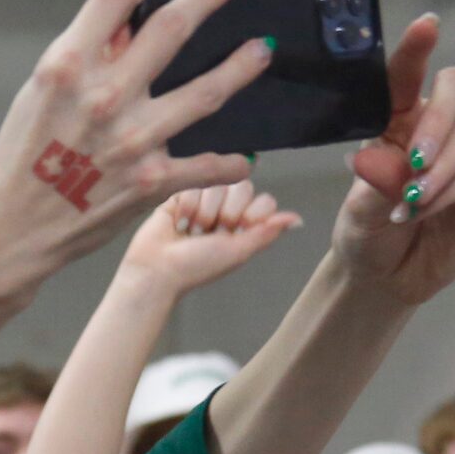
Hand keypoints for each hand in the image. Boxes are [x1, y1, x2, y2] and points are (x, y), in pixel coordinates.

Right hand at [0, 0, 270, 296]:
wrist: (10, 233)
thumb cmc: (18, 166)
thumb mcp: (38, 98)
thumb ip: (84, 59)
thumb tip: (125, 30)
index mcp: (69, 68)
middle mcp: (106, 97)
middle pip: (173, 26)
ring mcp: (134, 140)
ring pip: (209, 89)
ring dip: (243, 64)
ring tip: (260, 50)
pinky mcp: (151, 181)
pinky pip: (207, 165)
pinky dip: (230, 161)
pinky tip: (245, 154)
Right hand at [119, 180, 300, 296]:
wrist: (156, 269)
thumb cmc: (195, 267)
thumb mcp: (238, 251)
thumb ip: (266, 232)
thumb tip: (298, 220)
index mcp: (244, 226)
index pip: (263, 202)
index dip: (251, 214)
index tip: (236, 233)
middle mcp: (226, 211)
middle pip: (242, 187)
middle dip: (226, 212)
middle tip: (210, 233)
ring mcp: (204, 202)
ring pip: (217, 185)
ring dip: (203, 211)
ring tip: (191, 232)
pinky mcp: (181, 195)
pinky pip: (194, 184)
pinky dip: (186, 206)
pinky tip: (178, 223)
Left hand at [330, 17, 454, 307]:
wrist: (381, 279)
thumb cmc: (365, 233)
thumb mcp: (356, 210)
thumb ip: (374, 180)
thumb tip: (391, 158)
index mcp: (398, 124)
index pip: (408, 79)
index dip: (418, 50)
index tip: (427, 25)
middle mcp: (435, 132)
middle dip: (440, 117)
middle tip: (415, 157)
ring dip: (441, 165)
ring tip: (410, 199)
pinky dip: (447, 192)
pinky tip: (419, 212)